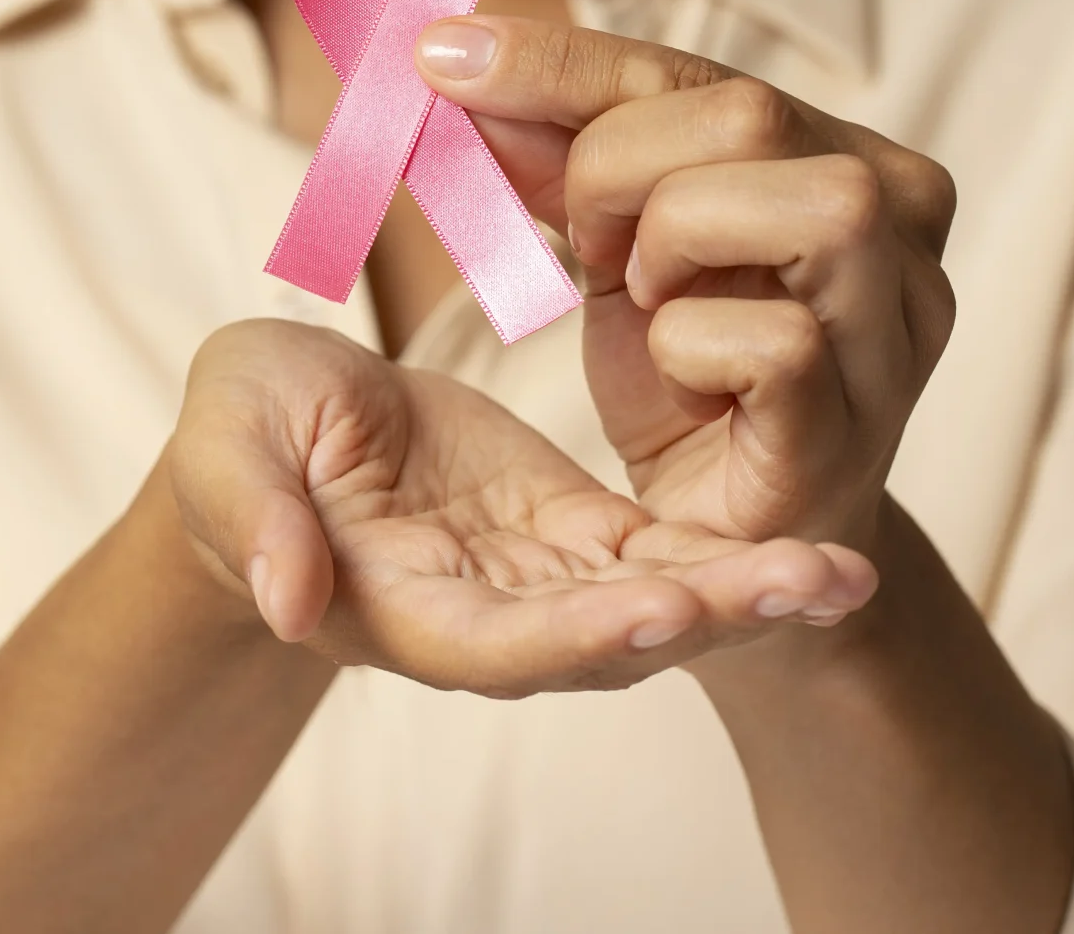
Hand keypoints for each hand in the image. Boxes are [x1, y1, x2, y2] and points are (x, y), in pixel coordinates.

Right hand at [167, 319, 872, 696]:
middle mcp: (485, 617)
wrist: (274, 432)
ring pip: (654, 600)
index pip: (499, 642)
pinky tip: (817, 546)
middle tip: (813, 585)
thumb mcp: (229, 451)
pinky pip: (660, 548)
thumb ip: (257, 521)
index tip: (661, 610)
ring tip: (844, 572)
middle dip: (710, 617)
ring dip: (747, 593)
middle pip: (608, 639)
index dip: (578, 633)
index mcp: (401, 607)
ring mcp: (535, 579)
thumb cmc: (239, 440)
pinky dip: (732, 550)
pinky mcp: (570, 531)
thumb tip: (286, 599)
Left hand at [415, 18, 958, 556]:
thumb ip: (556, 153)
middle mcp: (902, 219)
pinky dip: (694, 347)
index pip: (694, 70)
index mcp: (845, 148)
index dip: (561, 64)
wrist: (729, 540)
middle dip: (620, 168)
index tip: (441, 56)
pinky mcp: (857, 426)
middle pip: (752, 115)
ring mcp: (897, 327)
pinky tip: (682, 372)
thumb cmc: (690, 375)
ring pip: (814, 207)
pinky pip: (781, 344)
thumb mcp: (615, 244)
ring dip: (682, 244)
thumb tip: (456, 59)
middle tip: (590, 243)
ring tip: (649, 298)